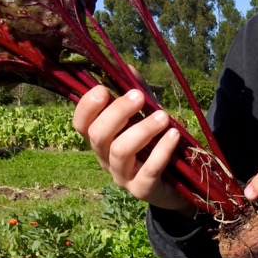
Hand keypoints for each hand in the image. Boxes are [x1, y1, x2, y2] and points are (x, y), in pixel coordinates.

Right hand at [72, 85, 194, 214]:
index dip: (87, 107)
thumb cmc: (155, 147)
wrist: (176, 186)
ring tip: (163, 116)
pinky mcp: (142, 190)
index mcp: (101, 141)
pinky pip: (148, 170)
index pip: (81, 125)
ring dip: (142, 130)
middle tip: (138, 96)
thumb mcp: (145, 119)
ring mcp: (122, 177)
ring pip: (120, 152)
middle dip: (117, 113)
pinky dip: (161, 151)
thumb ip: (137, 95)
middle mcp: (105, 159)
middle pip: (98, 136)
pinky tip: (174, 134)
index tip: (103, 89)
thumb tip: (128, 67)